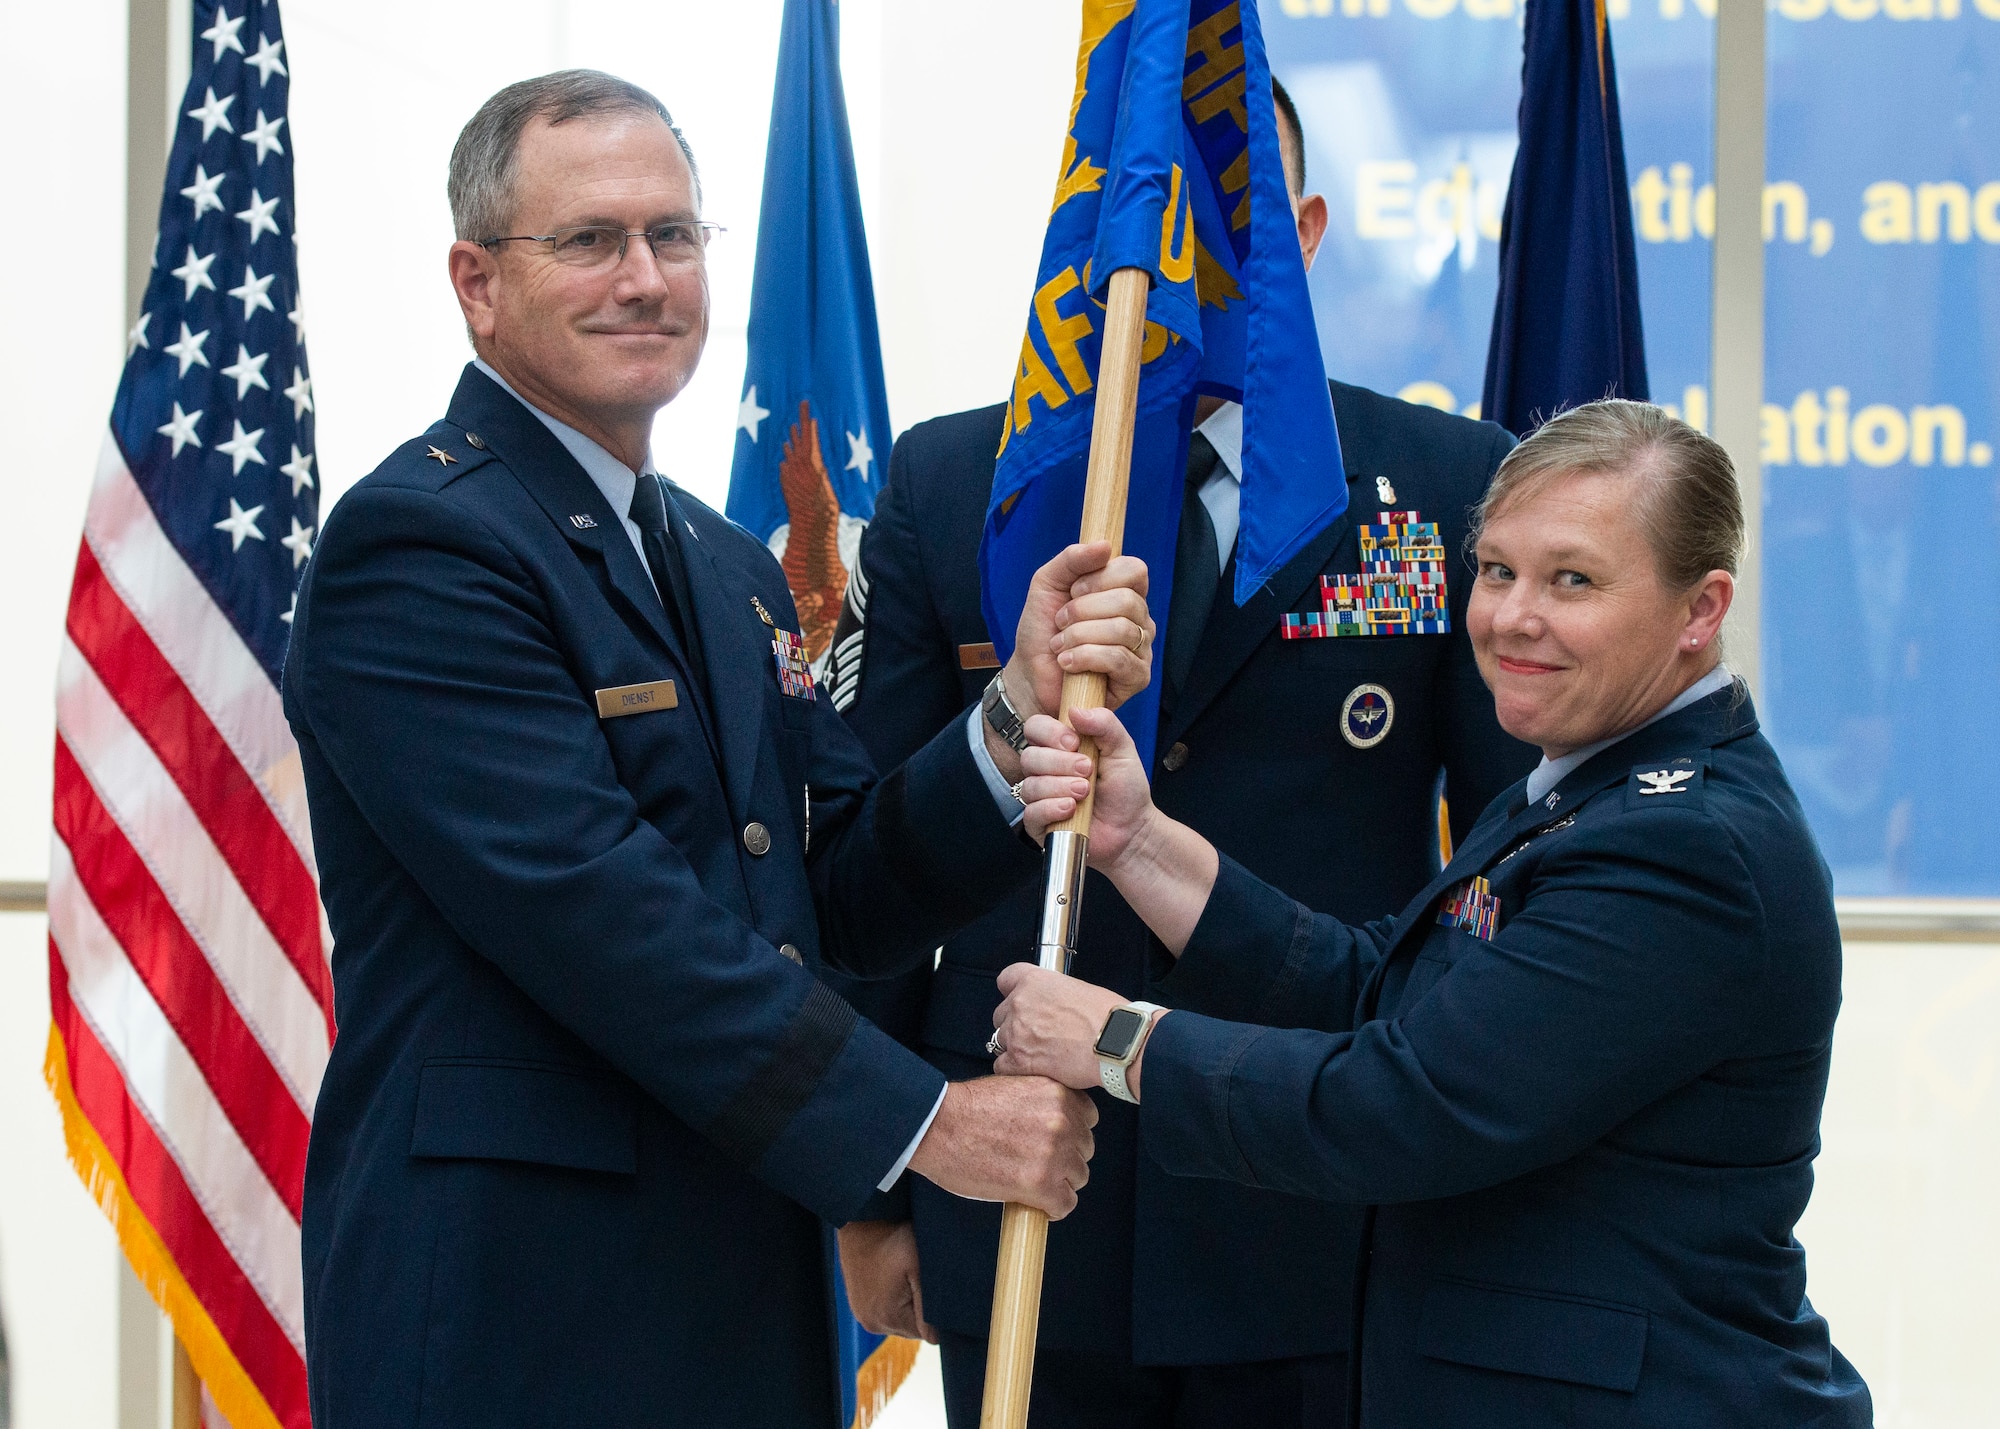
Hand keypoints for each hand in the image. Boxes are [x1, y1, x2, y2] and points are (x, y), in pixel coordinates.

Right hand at [836, 1221, 936, 1342]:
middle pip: (913, 1328)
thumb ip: (929, 1306)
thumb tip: (936, 1340)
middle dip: (922, 1308)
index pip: (928, 1334)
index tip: (937, 1289)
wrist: (862, 1217)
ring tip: (905, 1274)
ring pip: (900, 1319)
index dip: (938, 1314)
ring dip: (908, 1303)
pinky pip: (885, 1310)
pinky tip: (894, 1277)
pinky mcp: (857, 1304)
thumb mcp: (919, 1268)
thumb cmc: (894, 1237)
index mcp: (888, 1318)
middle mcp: (872, 1323)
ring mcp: (862, 1315)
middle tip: (921, 1277)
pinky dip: (894, 1298)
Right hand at [906, 1075, 1097, 1218]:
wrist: (937, 1127)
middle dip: (1064, 1159)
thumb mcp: (1015, 1086)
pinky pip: (1064, 1204)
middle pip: (1084, 1150)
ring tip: (1029, 1182)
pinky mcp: (1041, 1184)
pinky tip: (1031, 1201)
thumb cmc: (966, 1108)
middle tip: (1035, 1164)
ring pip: (1077, 1178)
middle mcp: (1063, 1122)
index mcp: (1058, 1093)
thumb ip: (1043, 1102)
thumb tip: (1057, 1125)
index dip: (1070, 1133)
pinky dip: (1050, 1208)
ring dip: (1057, 1183)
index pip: (1087, 1119)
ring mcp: (1054, 1154)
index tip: (1052, 1141)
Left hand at [992, 965, 1131, 1093]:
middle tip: (1037, 1033)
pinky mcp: (1019, 1061)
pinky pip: (1002, 1065)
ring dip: (1016, 1046)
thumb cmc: (1107, 1017)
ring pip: (1000, 1040)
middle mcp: (1019, 1003)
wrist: (1115, 1043)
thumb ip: (1055, 995)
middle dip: (1015, 1023)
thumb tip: (1053, 1006)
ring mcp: (1016, 1033)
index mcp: (1034, 981)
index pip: (1006, 979)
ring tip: (1039, 1054)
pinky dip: (1013, 1069)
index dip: (1012, 991)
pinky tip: (1031, 1070)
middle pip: (1001, 1014)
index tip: (1020, 999)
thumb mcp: (1079, 989)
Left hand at [1006, 542, 1153, 723]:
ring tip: (1060, 645)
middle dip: (1082, 611)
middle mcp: (1139, 618)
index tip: (1074, 590)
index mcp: (1124, 592)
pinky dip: (1085, 657)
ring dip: (1078, 636)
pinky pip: (1119, 659)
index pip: (1135, 570)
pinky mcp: (1137, 677)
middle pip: (1127, 600)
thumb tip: (1105, 546)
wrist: (1030, 673)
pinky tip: (1068, 662)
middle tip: (1061, 622)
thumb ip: (1072, 559)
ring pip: (1122, 629)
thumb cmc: (1043, 629)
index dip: (1101, 577)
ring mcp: (1141, 648)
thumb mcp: (1047, 584)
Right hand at [1015, 706, 1154, 870]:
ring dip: (1060, 787)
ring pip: (1030, 785)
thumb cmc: (1126, 790)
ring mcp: (1041, 797)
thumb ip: (1105, 724)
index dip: (1049, 733)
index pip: (1035, 728)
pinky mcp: (1040, 824)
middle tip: (1087, 771)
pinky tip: (1071, 810)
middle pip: (1030, 757)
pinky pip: (1031, 813)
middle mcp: (1046, 770)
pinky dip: (1052, 809)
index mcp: (1060, 748)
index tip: (1074, 742)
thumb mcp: (1123, 750)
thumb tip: (1076, 710)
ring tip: (1085, 792)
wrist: (1133, 829)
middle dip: (1060, 763)